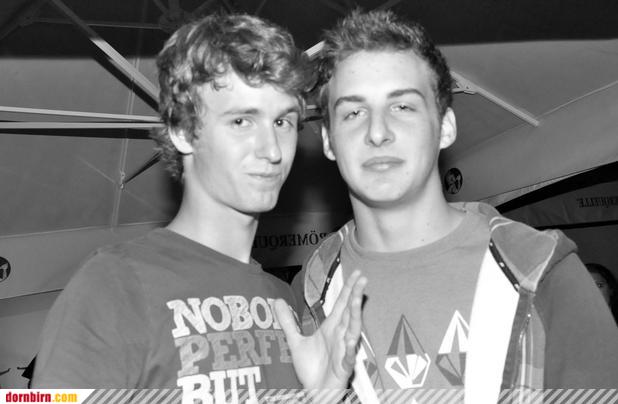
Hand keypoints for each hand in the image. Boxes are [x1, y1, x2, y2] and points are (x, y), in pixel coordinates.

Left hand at [274, 270, 366, 389]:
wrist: (315, 393)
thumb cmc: (312, 370)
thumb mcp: (295, 342)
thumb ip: (288, 321)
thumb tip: (277, 301)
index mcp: (332, 329)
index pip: (342, 305)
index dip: (349, 289)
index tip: (357, 273)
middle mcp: (341, 336)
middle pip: (350, 312)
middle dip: (356, 296)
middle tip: (362, 279)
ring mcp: (344, 351)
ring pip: (352, 330)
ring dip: (355, 315)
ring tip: (357, 300)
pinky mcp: (344, 368)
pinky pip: (349, 357)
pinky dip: (350, 349)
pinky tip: (351, 340)